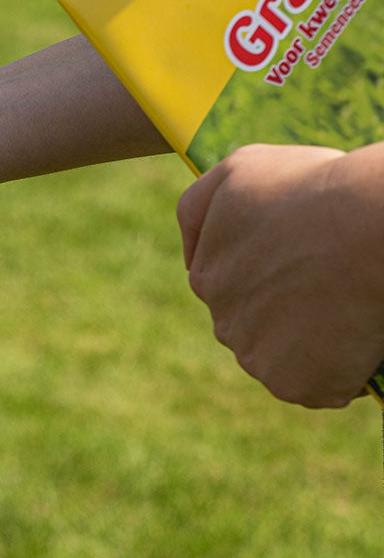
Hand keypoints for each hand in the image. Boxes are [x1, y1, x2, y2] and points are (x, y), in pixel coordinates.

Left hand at [177, 142, 383, 407]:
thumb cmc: (310, 189)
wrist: (368, 227)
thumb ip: (199, 209)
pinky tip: (358, 339)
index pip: (236, 286)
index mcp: (206, 276)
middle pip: (259, 325)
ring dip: (314, 343)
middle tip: (335, 287)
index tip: (310, 261)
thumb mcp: (238, 172)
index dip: (277, 275)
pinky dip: (340, 371)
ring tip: (348, 310)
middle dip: (292, 312)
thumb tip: (191, 257)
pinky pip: (318, 385)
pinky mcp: (291, 384)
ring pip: (287, 356)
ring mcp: (254, 357)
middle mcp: (221, 322)